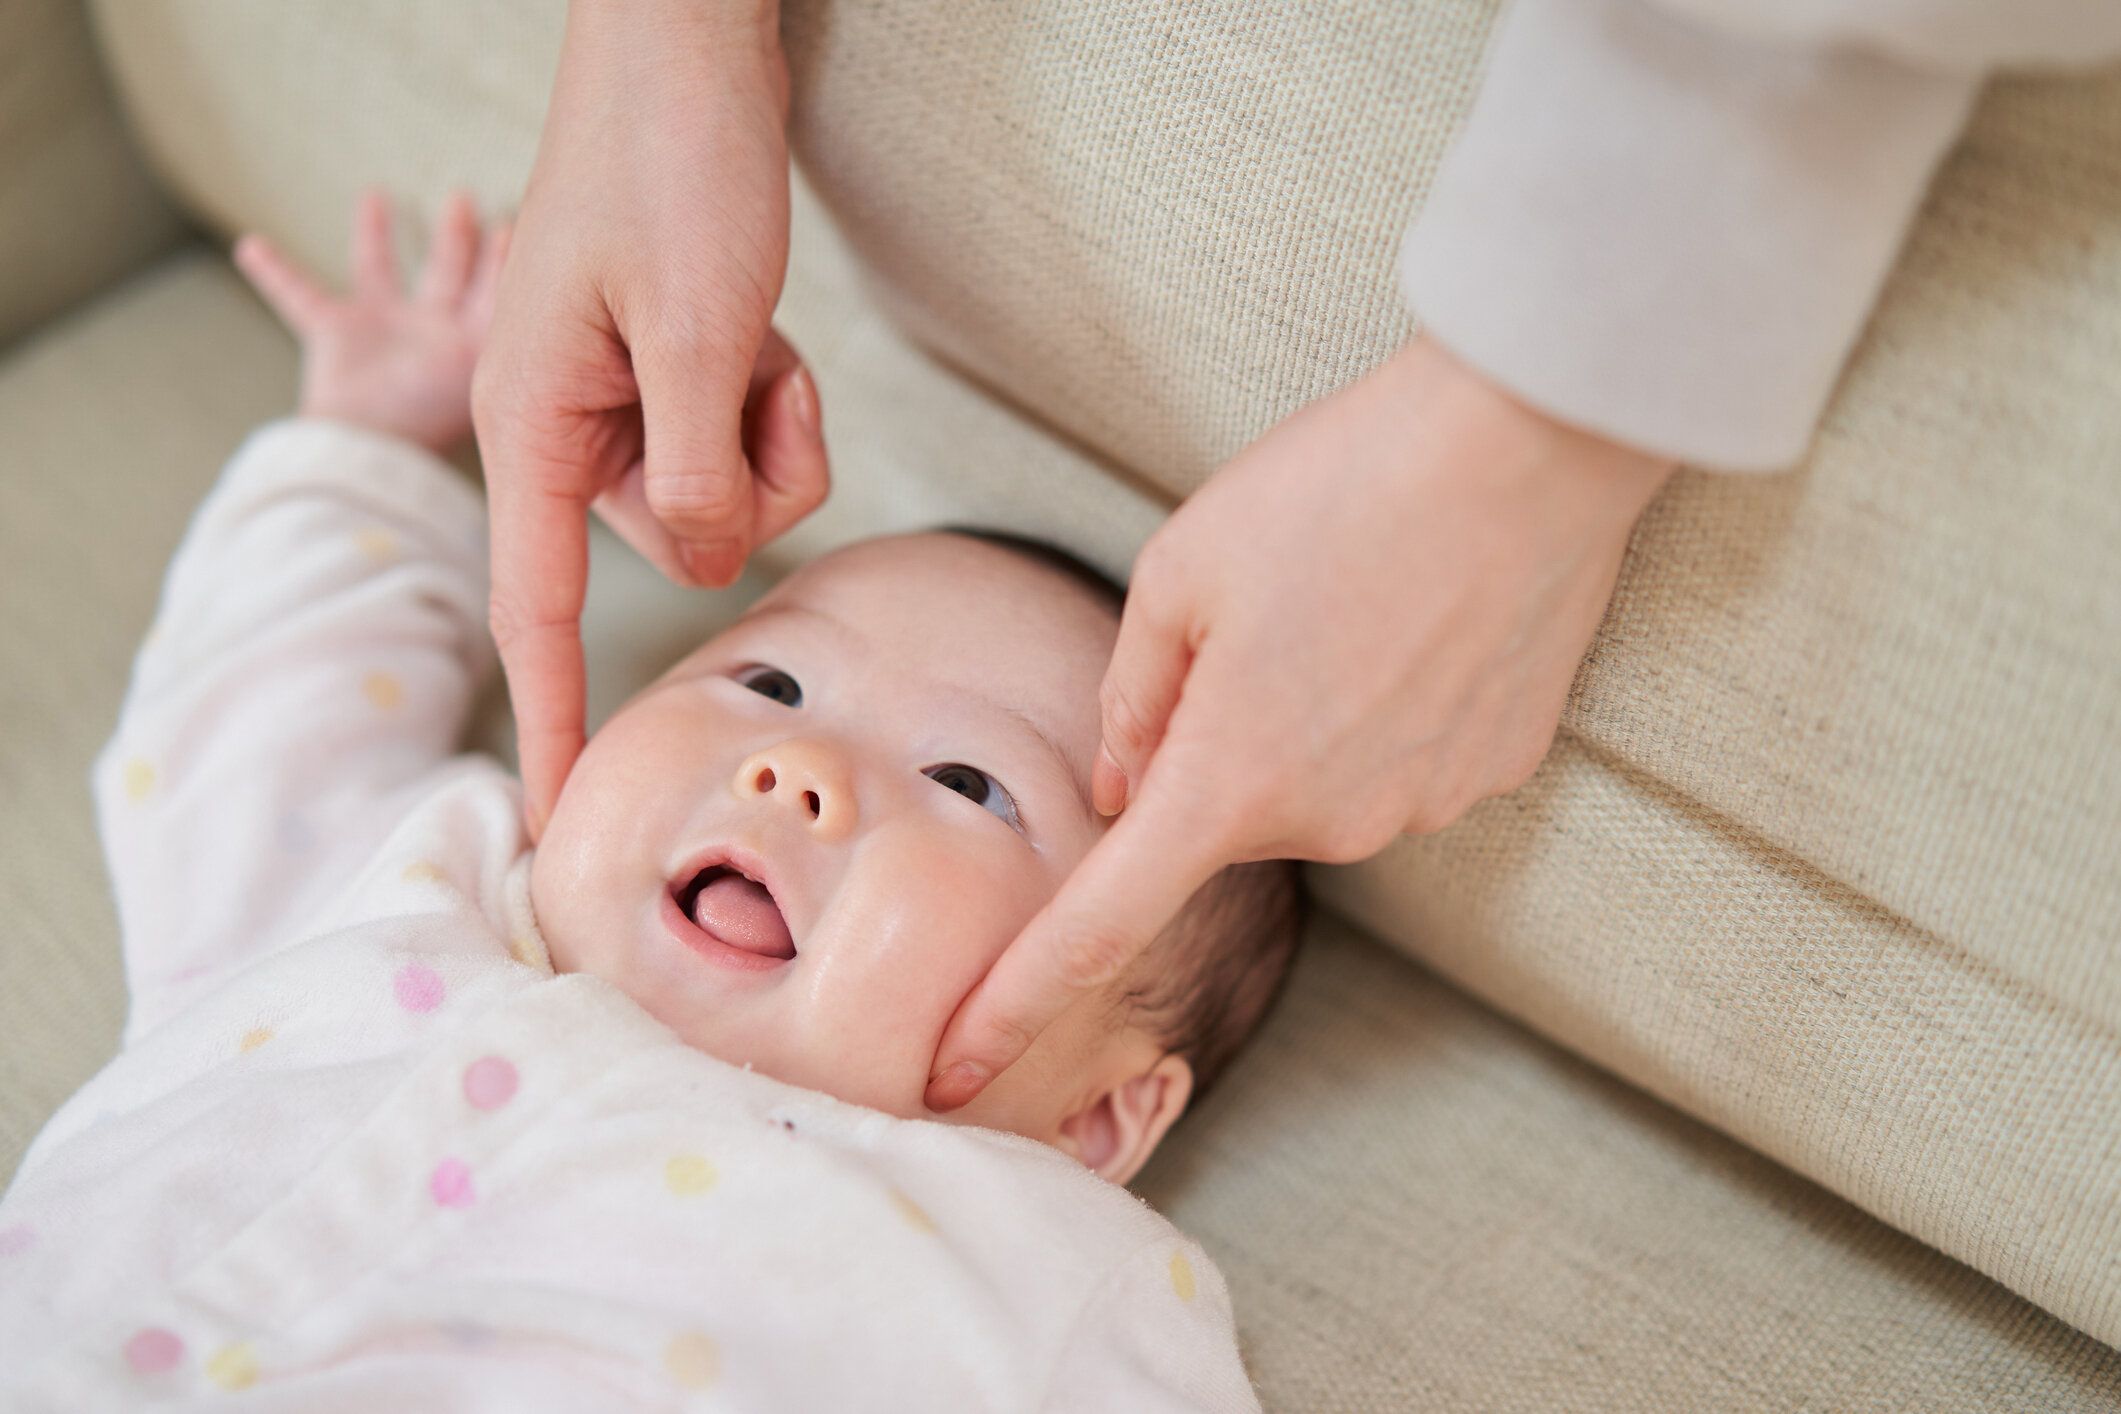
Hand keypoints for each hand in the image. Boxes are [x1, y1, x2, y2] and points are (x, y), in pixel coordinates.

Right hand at [234, 188, 510, 454]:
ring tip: (376, 196)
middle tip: (461, 198)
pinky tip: (251, 246)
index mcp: (468, 341)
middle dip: (454, 237)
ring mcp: (380, 331)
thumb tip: (549, 264)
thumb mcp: (481, 356)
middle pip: (444, 273)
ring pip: (378, 271)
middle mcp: (427, 331)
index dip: (498, 259)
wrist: (368, 449)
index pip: (490, 290)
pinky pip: (298, 295)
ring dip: (375, 236)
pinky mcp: (332, 335)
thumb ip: (510, 320)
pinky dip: (274, 272)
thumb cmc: (430, 413)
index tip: (508, 224)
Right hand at [473, 0, 828, 836]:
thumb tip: (707, 564)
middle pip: (682, 545)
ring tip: (750, 332)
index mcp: (533, 426)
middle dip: (747, 480)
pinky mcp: (667, 380)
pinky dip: (774, 400)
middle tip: (750, 371)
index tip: (559, 824)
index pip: (537, 611)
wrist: (686, 53)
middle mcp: (566, 430)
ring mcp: (618, 405)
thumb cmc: (669, 165)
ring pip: (729, 500)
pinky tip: (758, 328)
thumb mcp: (695, 327)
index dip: (555, 722)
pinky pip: (744, 443)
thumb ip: (696, 469)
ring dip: (769, 429)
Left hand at [924, 332, 1676, 1110]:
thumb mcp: (1181, 570)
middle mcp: (1327, 824)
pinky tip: (1419, 616)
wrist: (1525, 445)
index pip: (1097, 927)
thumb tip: (1117, 789)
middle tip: (1268, 606)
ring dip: (1308, 717)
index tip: (957, 1074)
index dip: (1016, 1006)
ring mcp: (1423, 805)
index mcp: (1224, 781)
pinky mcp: (1495, 771)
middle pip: (1226, 811)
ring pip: (1319, 785)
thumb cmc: (1335, 487)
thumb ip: (1129, 698)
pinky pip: (1405, 760)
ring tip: (1356, 592)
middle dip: (1218, 739)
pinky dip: (1392, 706)